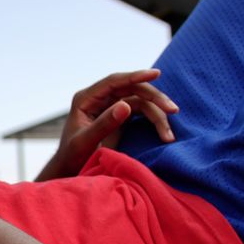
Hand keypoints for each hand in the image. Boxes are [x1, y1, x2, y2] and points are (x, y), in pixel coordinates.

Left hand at [37, 69, 177, 180]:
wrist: (70, 169)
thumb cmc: (72, 156)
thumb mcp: (85, 142)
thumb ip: (103, 124)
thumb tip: (125, 105)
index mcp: (86, 99)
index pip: (113, 81)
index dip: (135, 76)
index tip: (156, 74)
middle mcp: (99, 98)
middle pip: (132, 89)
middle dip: (154, 98)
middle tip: (173, 110)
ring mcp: (111, 106)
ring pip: (140, 101)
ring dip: (158, 114)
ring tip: (169, 135)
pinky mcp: (120, 116)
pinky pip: (141, 111)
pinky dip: (154, 120)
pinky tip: (165, 133)